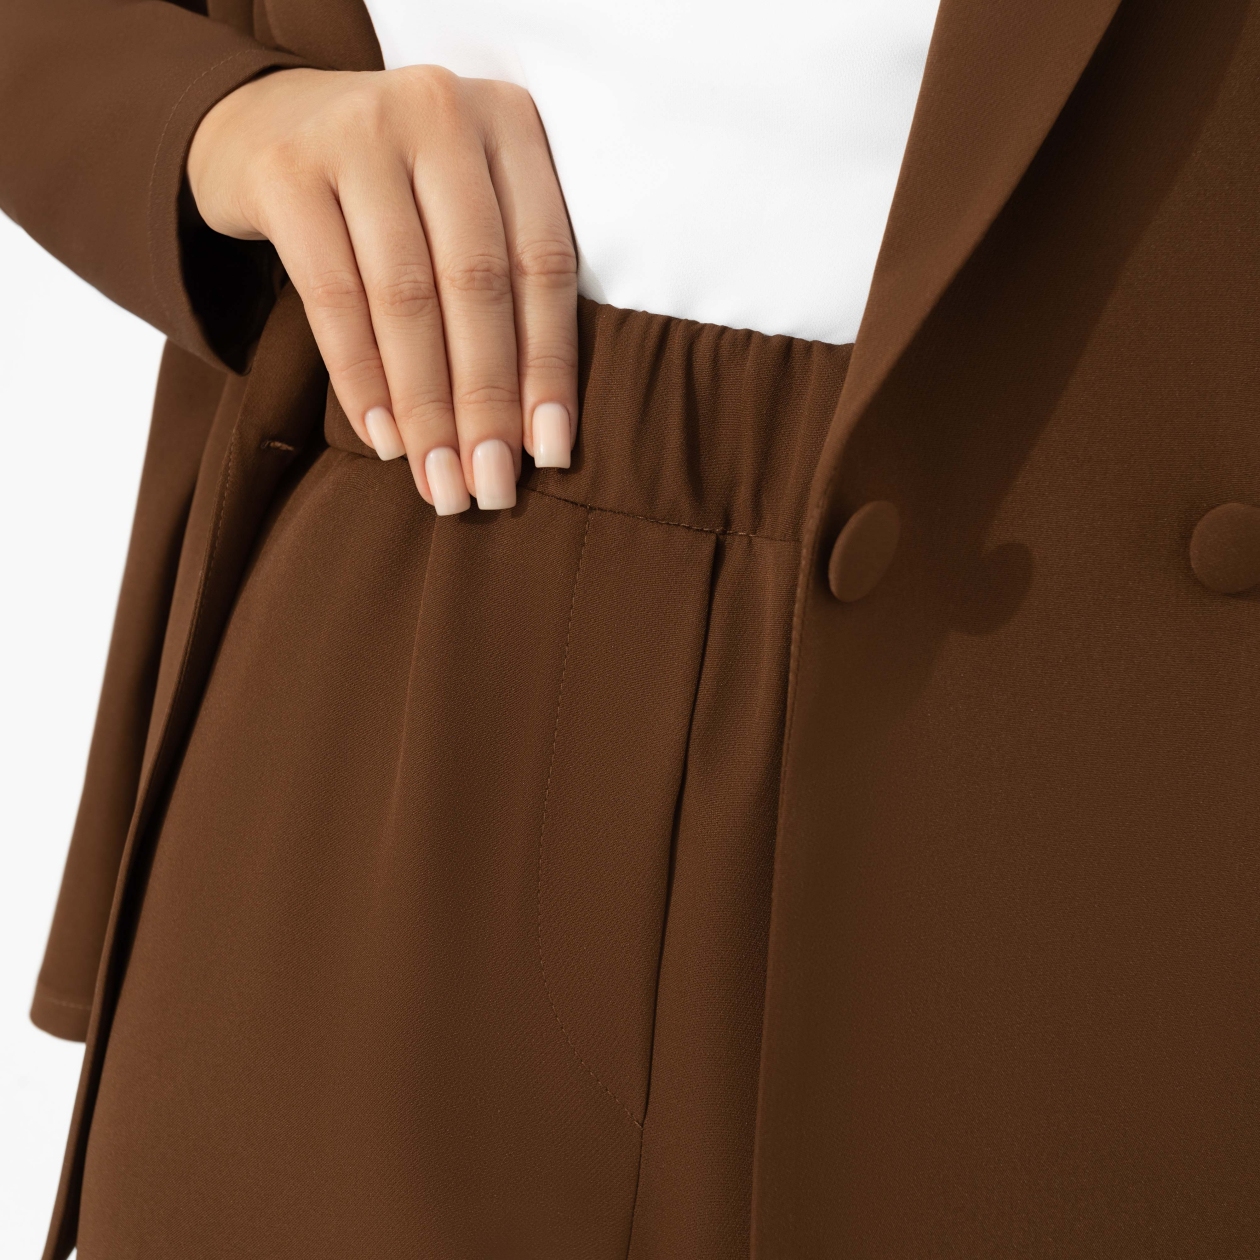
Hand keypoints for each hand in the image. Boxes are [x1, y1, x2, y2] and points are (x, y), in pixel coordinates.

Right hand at [187, 66, 577, 512]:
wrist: (268, 121)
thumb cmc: (397, 192)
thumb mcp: (467, 205)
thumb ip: (507, 283)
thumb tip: (536, 435)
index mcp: (509, 122)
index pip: (543, 263)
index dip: (549, 368)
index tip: (549, 453)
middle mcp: (440, 110)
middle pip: (477, 284)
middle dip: (486, 401)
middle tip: (489, 486)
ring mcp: (357, 131)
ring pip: (405, 297)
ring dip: (425, 405)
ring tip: (439, 480)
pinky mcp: (286, 170)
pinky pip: (332, 297)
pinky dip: (361, 378)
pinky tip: (382, 438)